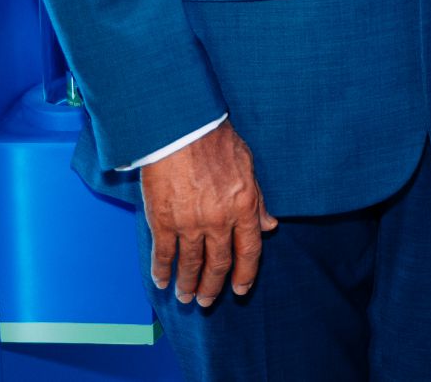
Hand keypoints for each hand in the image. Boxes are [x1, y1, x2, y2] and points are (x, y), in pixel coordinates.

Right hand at [141, 120, 275, 307]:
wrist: (183, 129)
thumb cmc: (217, 142)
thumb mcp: (249, 167)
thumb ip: (258, 200)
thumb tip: (270, 225)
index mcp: (244, 207)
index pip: (249, 251)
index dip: (245, 274)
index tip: (240, 290)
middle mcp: (219, 221)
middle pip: (219, 263)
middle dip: (212, 286)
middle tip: (206, 300)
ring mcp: (190, 223)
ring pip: (191, 264)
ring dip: (187, 284)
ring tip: (185, 297)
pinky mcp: (163, 220)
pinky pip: (163, 253)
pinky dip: (162, 270)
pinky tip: (161, 281)